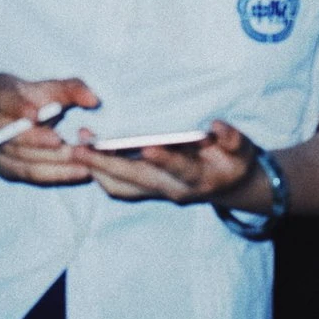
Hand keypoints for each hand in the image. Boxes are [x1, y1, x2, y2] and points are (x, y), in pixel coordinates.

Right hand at [0, 73, 100, 184]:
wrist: (11, 122)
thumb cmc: (33, 99)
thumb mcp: (49, 87)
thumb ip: (71, 90)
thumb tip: (93, 100)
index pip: (3, 97)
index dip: (17, 107)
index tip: (35, 114)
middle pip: (6, 132)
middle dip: (34, 138)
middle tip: (60, 142)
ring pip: (19, 156)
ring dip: (50, 158)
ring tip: (80, 158)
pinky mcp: (4, 167)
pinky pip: (29, 173)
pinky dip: (55, 173)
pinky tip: (80, 171)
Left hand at [73, 120, 263, 206]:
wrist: (228, 187)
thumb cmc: (234, 161)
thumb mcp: (242, 149)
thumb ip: (232, 139)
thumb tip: (217, 126)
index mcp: (200, 177)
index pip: (180, 169)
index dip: (166, 159)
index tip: (148, 147)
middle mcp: (174, 189)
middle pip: (137, 180)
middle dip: (108, 164)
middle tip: (82, 147)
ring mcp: (158, 193)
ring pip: (122, 187)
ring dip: (97, 169)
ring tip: (77, 148)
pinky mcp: (147, 191)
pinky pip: (119, 189)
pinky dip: (100, 175)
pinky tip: (86, 157)